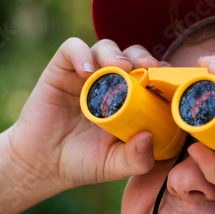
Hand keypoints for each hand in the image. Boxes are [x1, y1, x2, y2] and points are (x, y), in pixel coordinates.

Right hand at [0, 38, 165, 190]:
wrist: (42, 165)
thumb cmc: (83, 163)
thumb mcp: (115, 166)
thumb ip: (135, 159)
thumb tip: (148, 137)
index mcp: (131, 101)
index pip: (152, 77)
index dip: (163, 74)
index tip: (172, 81)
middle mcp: (111, 83)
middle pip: (132, 56)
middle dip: (143, 57)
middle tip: (149, 68)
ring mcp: (86, 74)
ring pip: (106, 48)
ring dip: (115, 53)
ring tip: (119, 67)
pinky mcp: (61, 69)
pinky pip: (72, 49)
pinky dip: (81, 54)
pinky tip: (86, 71)